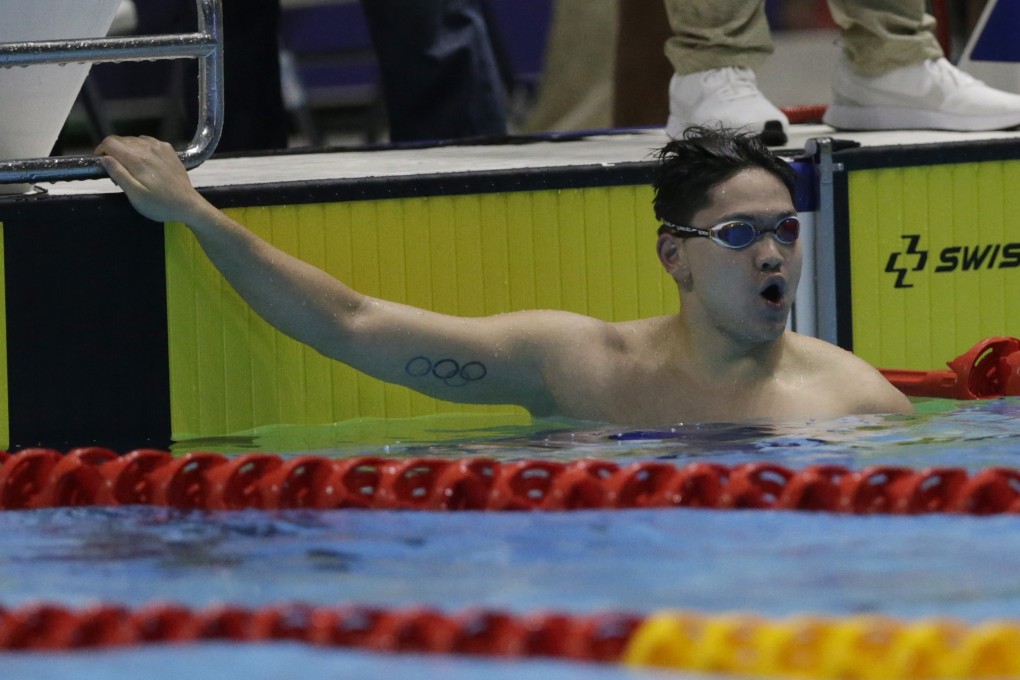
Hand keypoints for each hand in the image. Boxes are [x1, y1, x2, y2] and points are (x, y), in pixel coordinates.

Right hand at [95, 135, 209, 223]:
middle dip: (114, 152)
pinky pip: (148, 142)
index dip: (101, 150)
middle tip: (118, 170)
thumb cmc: (159, 204)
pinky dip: (141, 148)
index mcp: (136, 158)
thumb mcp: (135, 194)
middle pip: (121, 140)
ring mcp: (159, 146)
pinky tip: (145, 162)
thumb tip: (104, 158)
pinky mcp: (168, 149)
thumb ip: (118, 174)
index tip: (101, 163)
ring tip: (131, 167)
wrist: (188, 205)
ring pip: (134, 140)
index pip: (110, 142)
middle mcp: (147, 147)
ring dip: (127, 150)